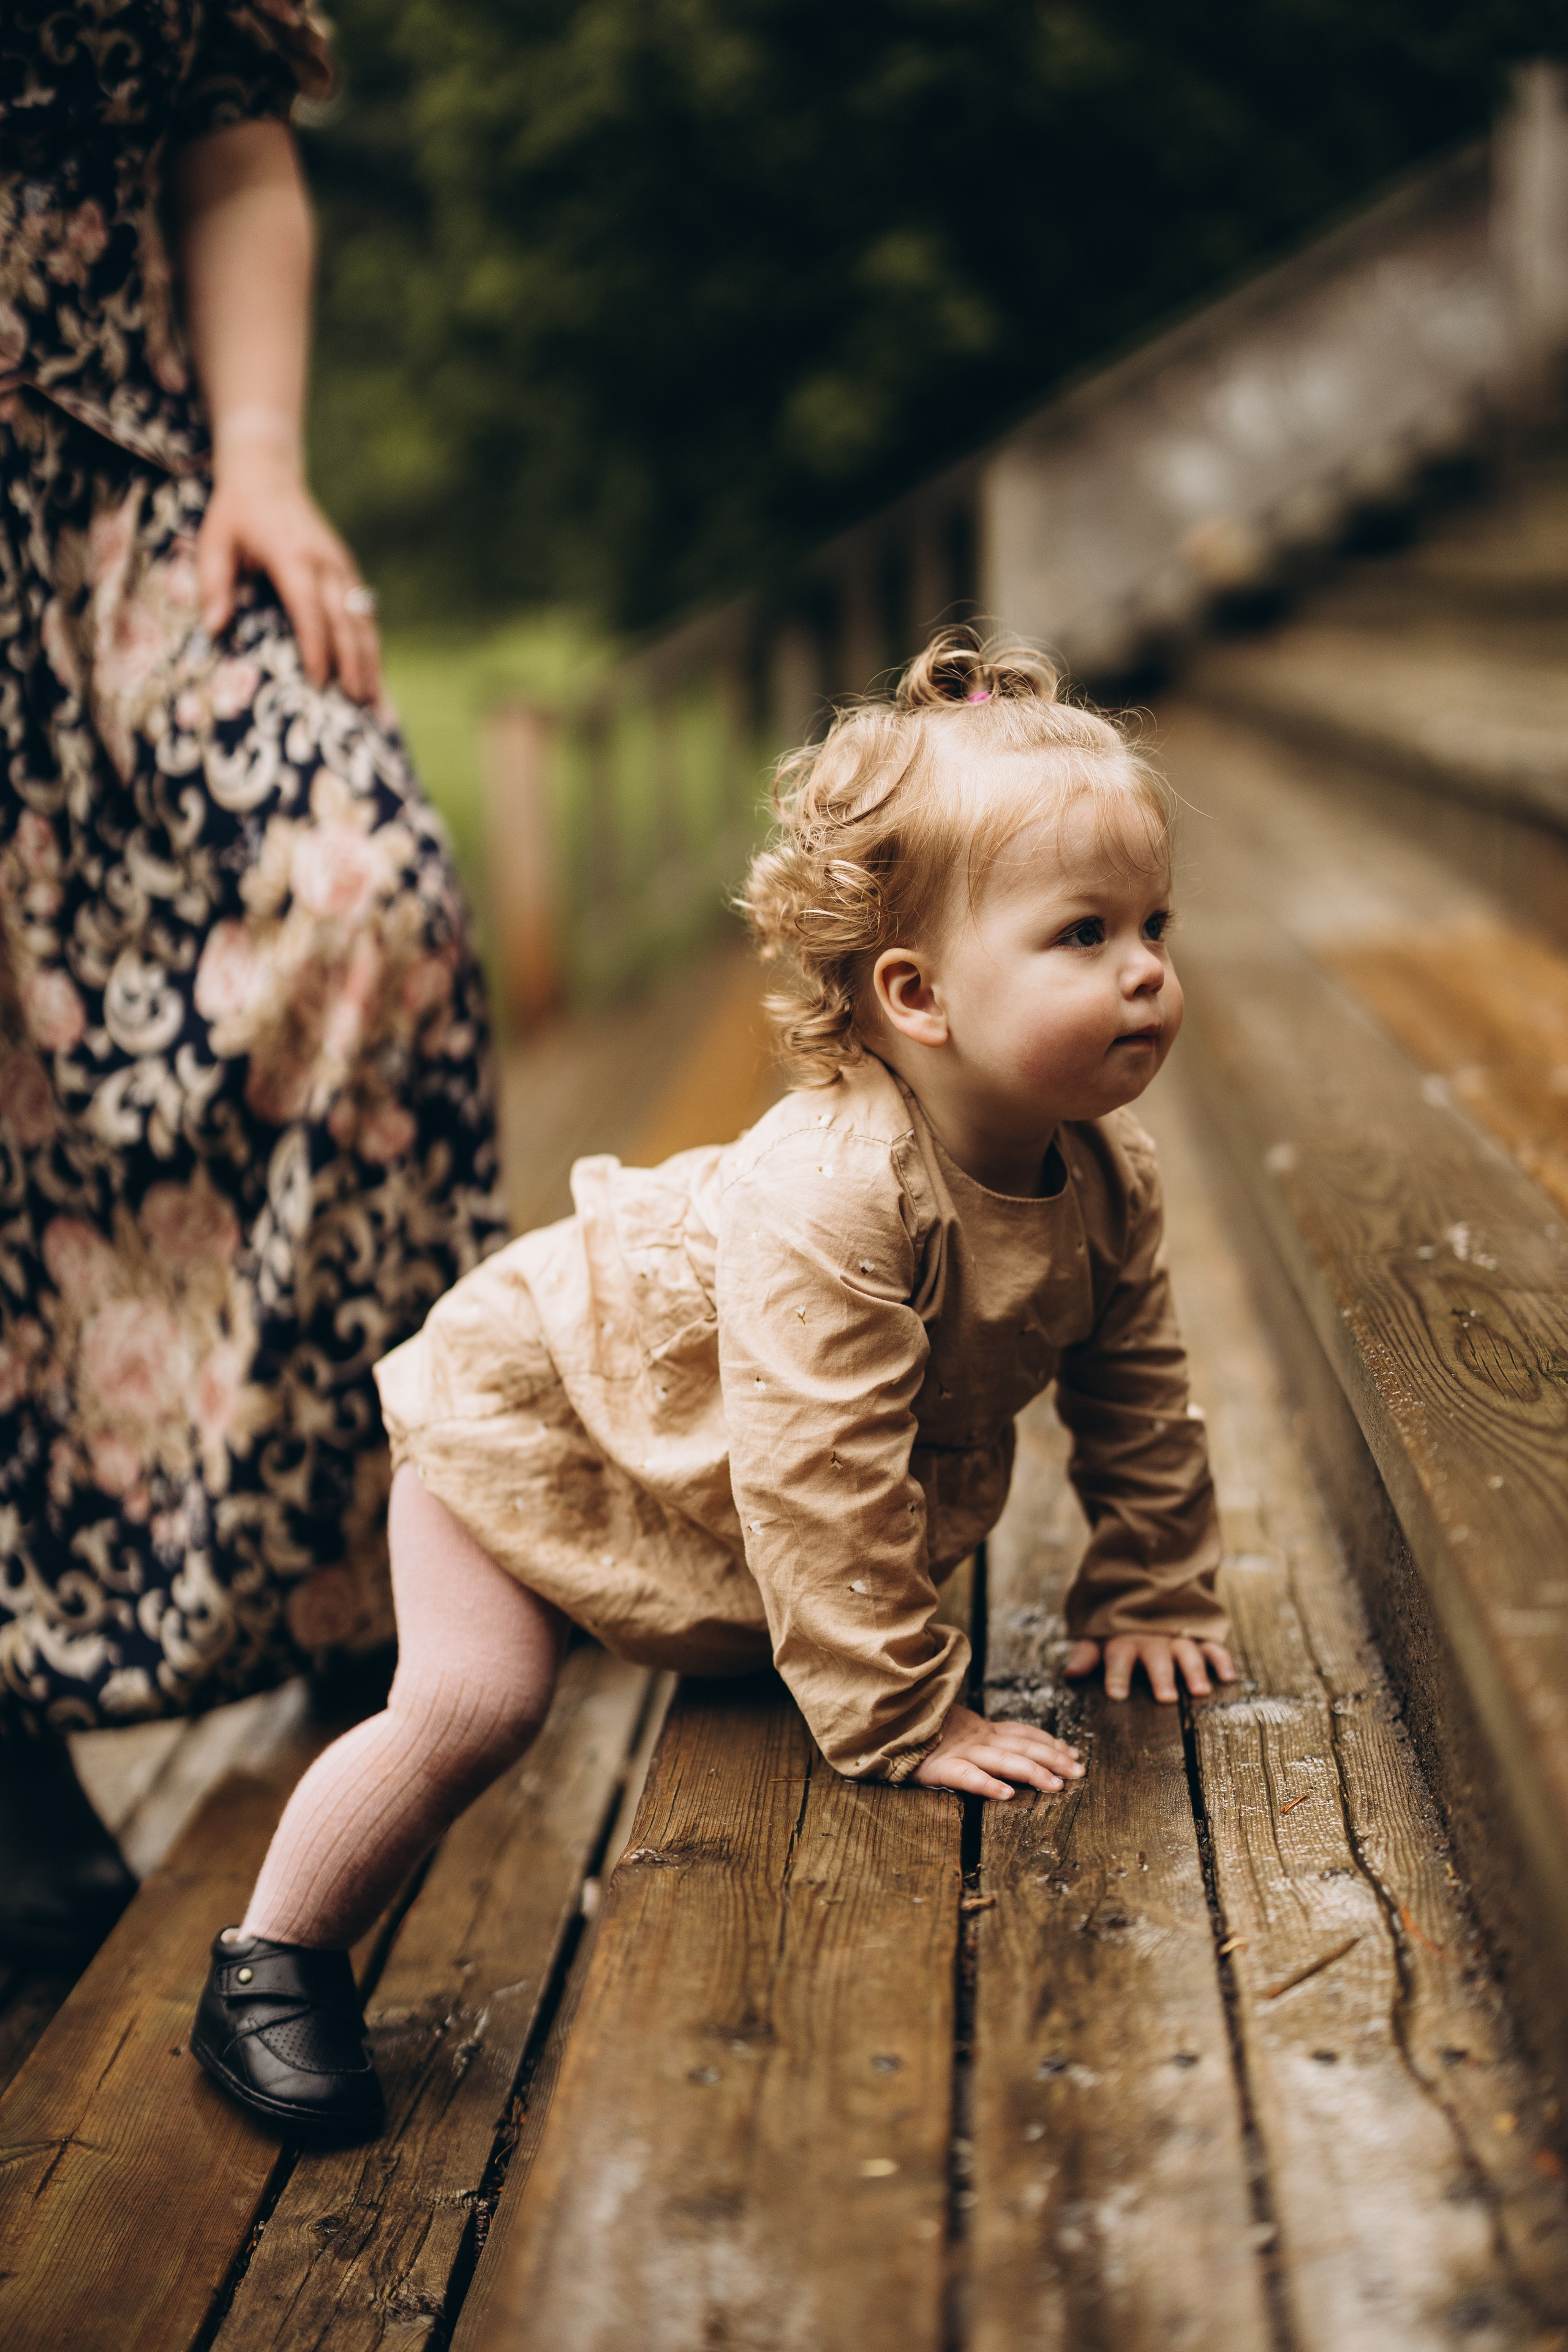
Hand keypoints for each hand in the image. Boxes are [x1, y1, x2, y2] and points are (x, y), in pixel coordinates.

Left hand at [197, 450, 381, 702]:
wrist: (267, 473)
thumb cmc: (235, 513)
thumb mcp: (214, 541)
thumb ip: (213, 583)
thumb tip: (214, 628)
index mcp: (292, 556)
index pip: (309, 609)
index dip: (316, 647)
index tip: (319, 682)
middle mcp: (325, 562)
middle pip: (345, 621)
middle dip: (353, 664)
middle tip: (357, 703)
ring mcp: (341, 566)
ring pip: (363, 619)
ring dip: (371, 660)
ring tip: (374, 700)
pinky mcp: (347, 570)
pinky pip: (364, 613)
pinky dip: (371, 644)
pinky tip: (374, 673)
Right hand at [912, 1704, 1084, 1799]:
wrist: (884, 1723)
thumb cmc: (916, 1730)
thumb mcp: (950, 1726)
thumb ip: (974, 1733)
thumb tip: (999, 1748)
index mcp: (979, 1729)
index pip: (1022, 1733)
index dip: (1048, 1741)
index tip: (1072, 1752)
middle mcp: (975, 1738)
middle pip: (1023, 1747)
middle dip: (1054, 1758)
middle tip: (1080, 1771)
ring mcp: (960, 1751)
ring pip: (1004, 1760)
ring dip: (1033, 1772)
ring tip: (1055, 1785)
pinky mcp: (939, 1766)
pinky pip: (966, 1776)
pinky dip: (987, 1784)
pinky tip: (1005, 1794)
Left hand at [1065, 1635, 1236, 1701]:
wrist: (1145, 1589)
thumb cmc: (1118, 1627)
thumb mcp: (1096, 1636)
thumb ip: (1087, 1655)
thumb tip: (1070, 1674)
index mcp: (1124, 1642)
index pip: (1118, 1657)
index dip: (1116, 1675)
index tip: (1116, 1694)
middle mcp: (1152, 1640)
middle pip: (1156, 1657)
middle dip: (1160, 1676)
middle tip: (1166, 1698)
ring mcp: (1177, 1638)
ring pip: (1186, 1652)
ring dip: (1193, 1670)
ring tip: (1200, 1691)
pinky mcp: (1198, 1638)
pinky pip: (1212, 1647)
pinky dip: (1221, 1659)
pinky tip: (1228, 1676)